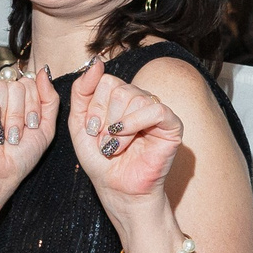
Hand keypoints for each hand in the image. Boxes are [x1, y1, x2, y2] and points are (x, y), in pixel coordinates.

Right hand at [0, 67, 58, 189]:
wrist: (0, 174)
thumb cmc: (20, 155)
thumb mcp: (46, 126)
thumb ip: (49, 98)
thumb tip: (43, 70)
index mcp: (18, 98)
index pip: (31, 82)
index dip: (35, 105)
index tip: (31, 127)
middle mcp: (0, 96)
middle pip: (19, 84)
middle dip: (22, 113)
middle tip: (15, 134)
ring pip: (3, 86)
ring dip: (8, 115)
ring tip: (3, 134)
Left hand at [65, 61, 184, 206]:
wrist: (118, 189)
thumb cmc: (101, 161)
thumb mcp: (80, 124)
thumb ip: (81, 92)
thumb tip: (96, 63)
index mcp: (119, 97)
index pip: (104, 81)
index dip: (94, 107)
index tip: (92, 131)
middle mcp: (139, 99)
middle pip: (118, 88)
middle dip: (105, 119)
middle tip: (105, 142)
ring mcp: (156, 111)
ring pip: (133, 98)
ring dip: (118, 128)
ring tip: (116, 148)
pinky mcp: (172, 125)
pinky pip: (155, 110)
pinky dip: (136, 123)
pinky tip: (128, 138)